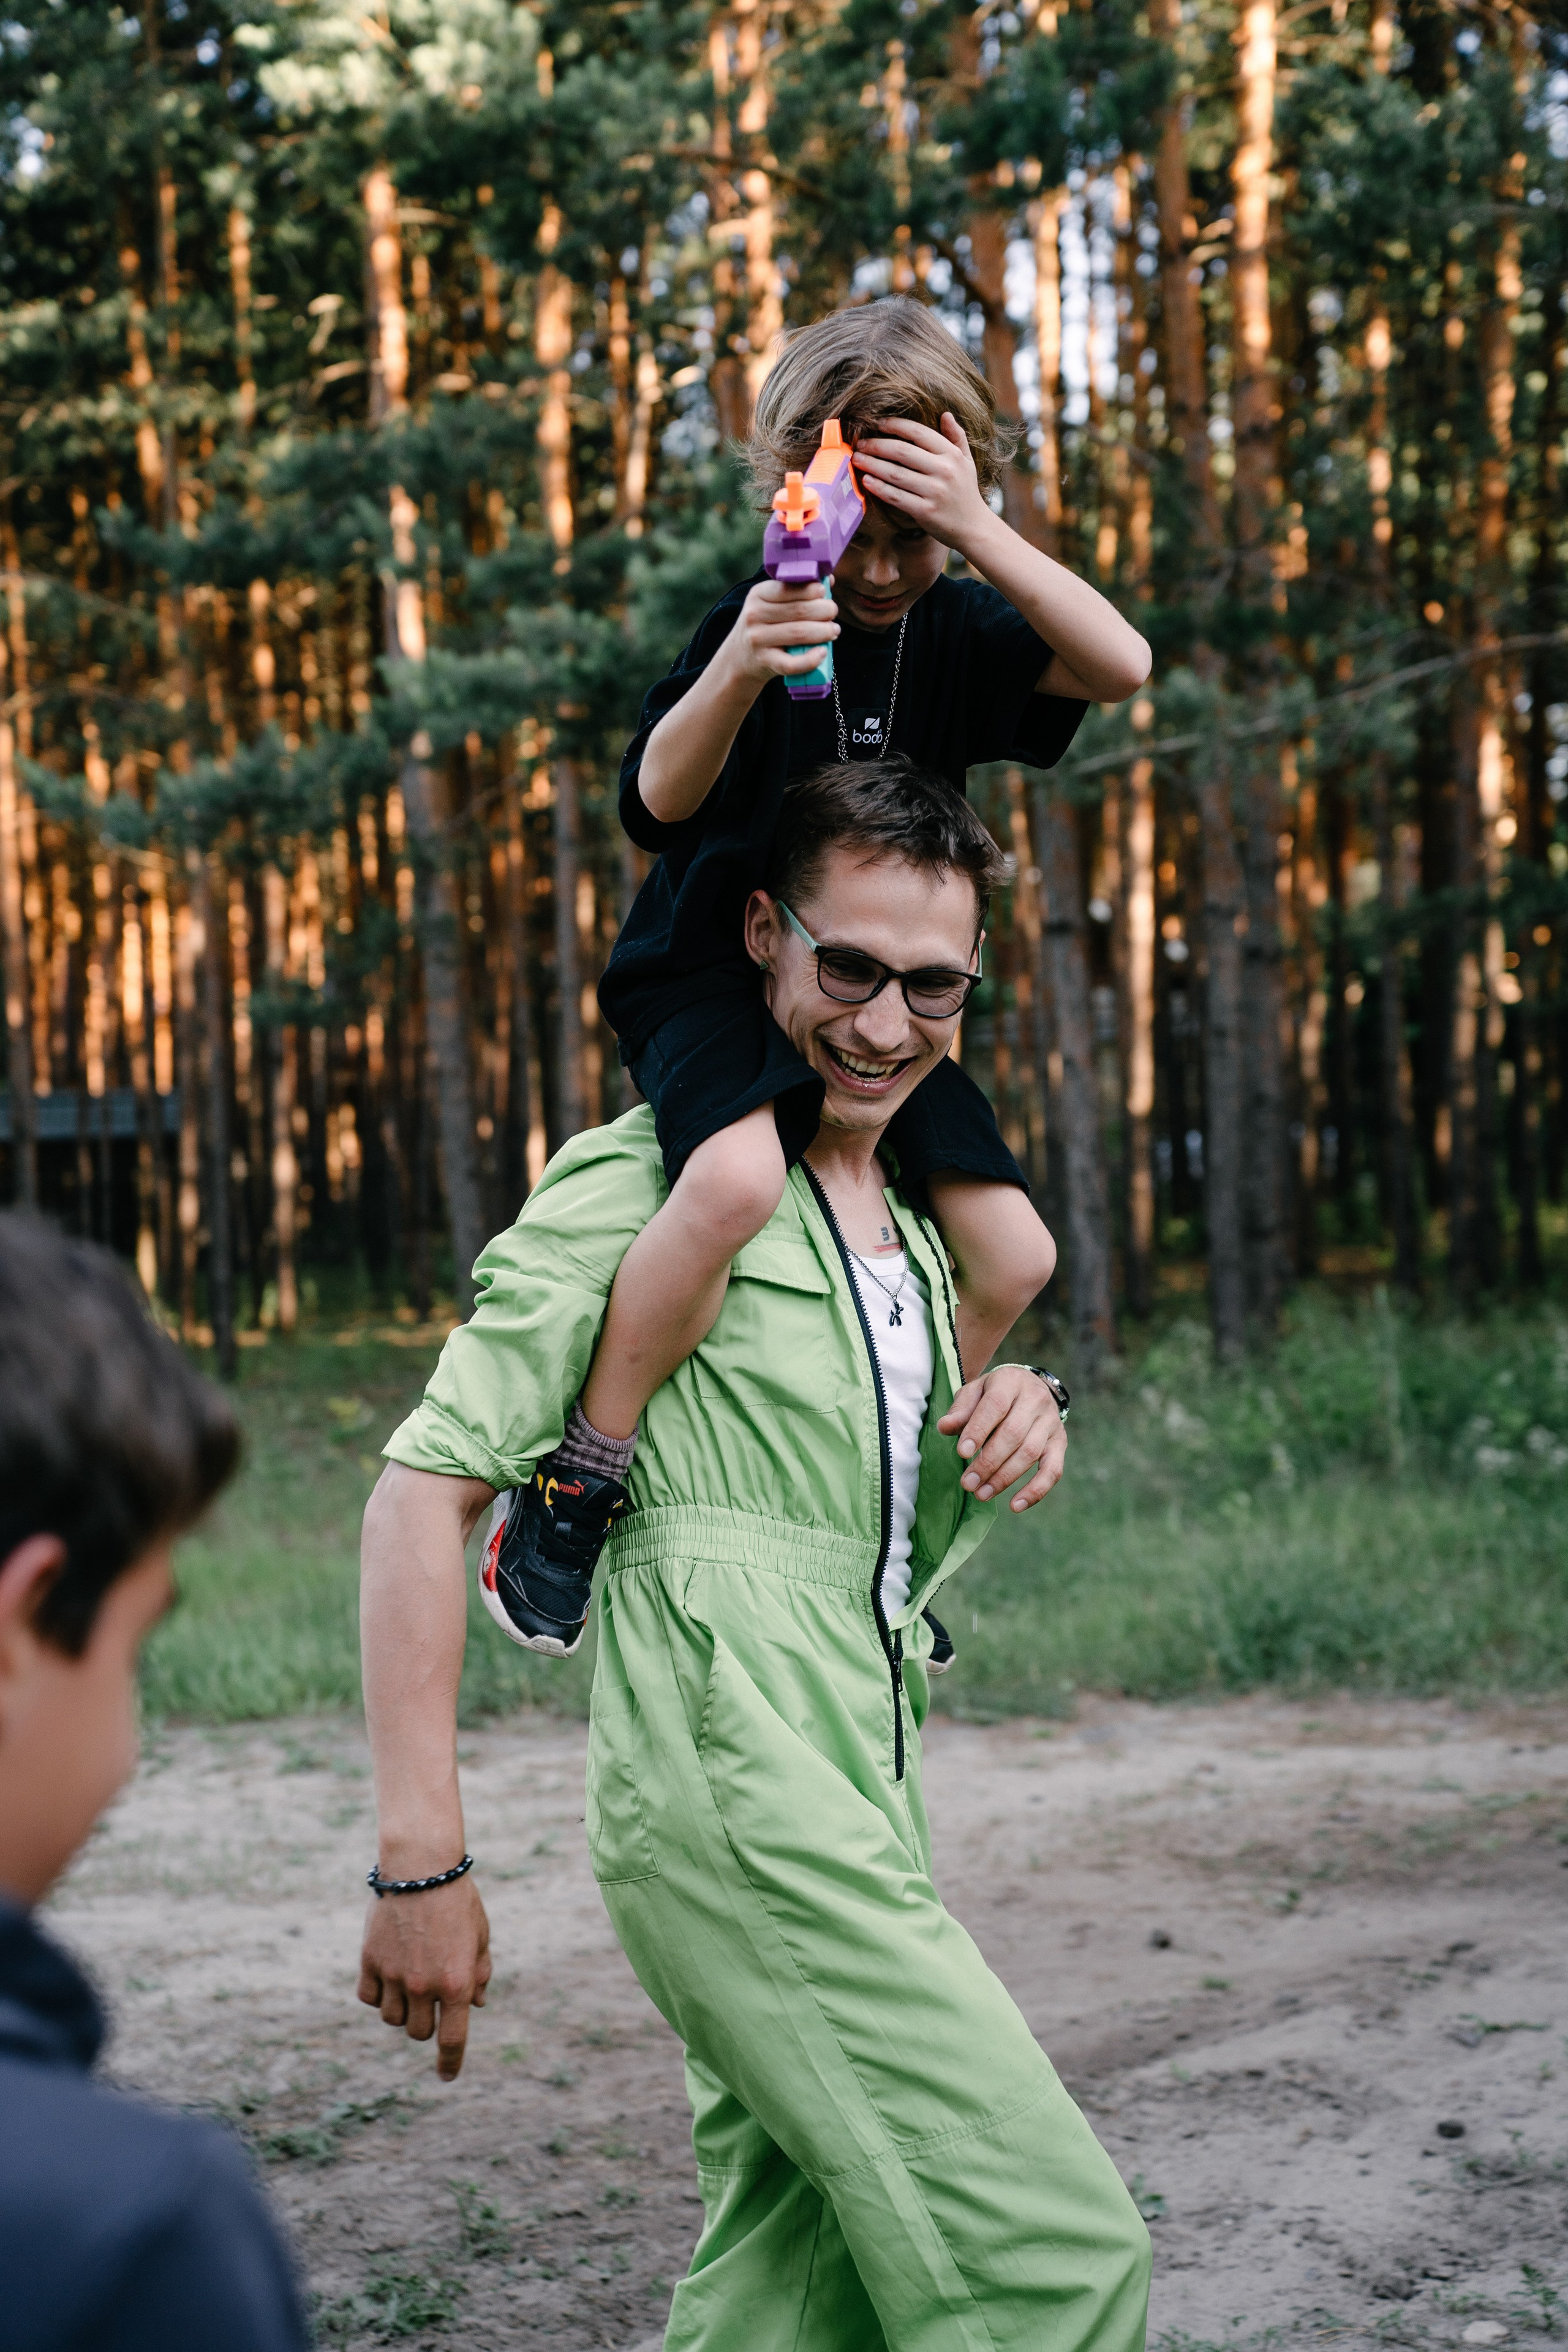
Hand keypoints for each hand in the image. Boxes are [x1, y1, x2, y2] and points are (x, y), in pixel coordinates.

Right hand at [357, 1873, 492, 2081]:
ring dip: (402, 2010)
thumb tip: (478, 2004)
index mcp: (456, 1982)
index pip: (452, 2040)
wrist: (420, 1866)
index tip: (447, 2077)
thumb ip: (479, 1972)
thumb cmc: (457, 1898)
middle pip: (419, 2032)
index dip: (450, 2063)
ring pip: (392, 2019)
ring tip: (410, 1980)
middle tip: (430, 2000)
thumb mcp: (479, 1935)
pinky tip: (388, 1973)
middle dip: (426, 2024)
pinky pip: (370, 1997)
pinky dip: (379, 1994)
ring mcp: (394, 1975)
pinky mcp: (370, 1961)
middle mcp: (423, 1986)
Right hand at [721, 575, 839, 687]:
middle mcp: (755, 615)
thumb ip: (796, 591)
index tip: (824, 593)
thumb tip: (829, 580)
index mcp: (758, 594)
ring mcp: (758, 639)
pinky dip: (810, 659)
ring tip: (834, 631)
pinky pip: (791, 663)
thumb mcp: (771, 603)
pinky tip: (823, 653)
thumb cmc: (765, 625)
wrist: (740, 656)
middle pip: (799, 611)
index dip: (811, 590)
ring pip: (798, 633)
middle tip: (833, 613)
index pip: (789, 588)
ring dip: (823, 632)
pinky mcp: (764, 661)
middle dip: (824, 610)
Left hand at [853, 414, 994, 554]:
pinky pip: (896, 497)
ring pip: (895, 474)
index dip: (895, 425)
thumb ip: (956, 437)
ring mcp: (934, 492)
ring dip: (872, 465)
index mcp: (951, 454)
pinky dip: (879, 488)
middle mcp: (944, 471)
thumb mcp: (966, 461)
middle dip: (877, 445)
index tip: (878, 424)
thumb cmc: (966, 492)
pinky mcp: (925, 511)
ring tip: (856, 459)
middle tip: (860, 444)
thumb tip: (945, 414)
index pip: (918, 433)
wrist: (973, 528)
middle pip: (902, 451)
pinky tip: (866, 480)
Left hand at [938, 1366, 1065, 1510]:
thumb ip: (961, 1410)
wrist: (1029, 1387)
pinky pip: (1053, 1470)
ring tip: (981, 1494)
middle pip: (1013, 1434)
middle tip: (967, 1483)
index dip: (978, 1430)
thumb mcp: (974, 1393)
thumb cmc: (994, 1394)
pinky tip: (1016, 1506)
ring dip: (1004, 1478)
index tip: (962, 1453)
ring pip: (1030, 1453)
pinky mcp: (1060, 1442)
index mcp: (1010, 1382)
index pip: (995, 1407)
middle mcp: (1035, 1400)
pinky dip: (1036, 1490)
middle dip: (988, 1462)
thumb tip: (944, 1427)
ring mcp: (1051, 1422)